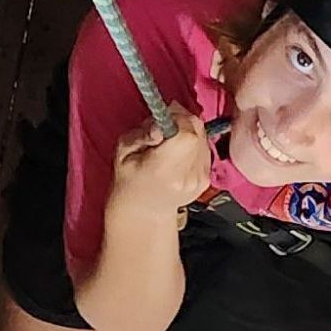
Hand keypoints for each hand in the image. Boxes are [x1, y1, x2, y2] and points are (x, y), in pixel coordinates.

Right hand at [110, 102, 210, 218]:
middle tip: (164, 128)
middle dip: (183, 121)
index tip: (163, 120)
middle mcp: (187, 176)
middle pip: (197, 132)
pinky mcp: (207, 180)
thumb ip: (142, 134)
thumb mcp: (123, 151)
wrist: (143, 211)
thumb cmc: (129, 179)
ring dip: (188, 132)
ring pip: (203, 137)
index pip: (187, 133)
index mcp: (163, 169)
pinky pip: (205, 148)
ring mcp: (200, 179)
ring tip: (169, 143)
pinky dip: (193, 144)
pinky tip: (178, 153)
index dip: (177, 119)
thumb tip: (161, 125)